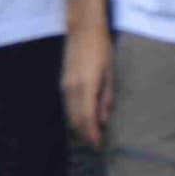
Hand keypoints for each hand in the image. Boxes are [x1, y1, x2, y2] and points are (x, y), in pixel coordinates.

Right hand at [64, 29, 114, 146]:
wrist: (83, 30)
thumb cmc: (101, 48)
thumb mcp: (110, 72)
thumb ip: (106, 97)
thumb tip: (104, 119)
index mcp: (86, 86)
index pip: (87, 118)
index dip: (92, 134)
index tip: (98, 145)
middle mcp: (72, 88)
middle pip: (76, 120)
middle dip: (85, 134)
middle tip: (96, 145)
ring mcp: (66, 85)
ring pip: (70, 114)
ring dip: (79, 127)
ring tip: (91, 136)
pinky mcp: (64, 82)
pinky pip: (68, 106)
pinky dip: (75, 116)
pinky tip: (83, 119)